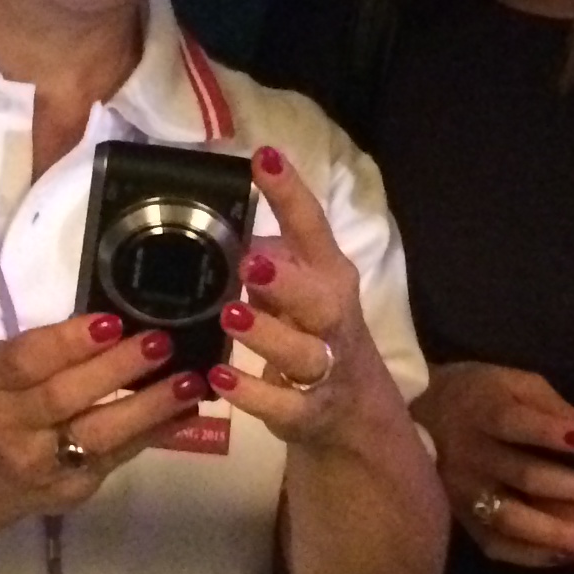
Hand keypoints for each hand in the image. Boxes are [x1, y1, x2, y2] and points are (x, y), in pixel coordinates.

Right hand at [0, 313, 203, 522]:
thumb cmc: (6, 403)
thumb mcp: (7, 370)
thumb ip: (52, 350)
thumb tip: (125, 323)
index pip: (26, 360)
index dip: (69, 342)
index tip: (113, 322)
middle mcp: (9, 426)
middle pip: (63, 397)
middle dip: (116, 369)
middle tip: (160, 343)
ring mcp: (41, 464)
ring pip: (98, 434)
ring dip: (148, 407)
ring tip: (188, 382)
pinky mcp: (72, 489)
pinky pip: (120, 456)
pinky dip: (156, 432)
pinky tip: (186, 412)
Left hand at [211, 145, 399, 448]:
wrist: (356, 416)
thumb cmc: (315, 334)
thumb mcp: (301, 291)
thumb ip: (271, 259)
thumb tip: (219, 214)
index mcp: (328, 276)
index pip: (312, 227)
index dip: (290, 192)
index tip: (263, 157)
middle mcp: (332, 318)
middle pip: (318, 297)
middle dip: (286, 281)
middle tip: (250, 265)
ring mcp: (325, 368)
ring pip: (302, 352)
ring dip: (267, 335)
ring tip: (231, 316)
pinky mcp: (310, 413)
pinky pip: (283, 404)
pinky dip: (252, 394)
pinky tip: (218, 379)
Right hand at [414, 360, 573, 568]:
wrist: (418, 418)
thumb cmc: (479, 395)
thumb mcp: (513, 382)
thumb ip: (551, 406)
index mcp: (485, 415)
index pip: (520, 425)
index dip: (555, 434)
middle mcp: (473, 457)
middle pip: (526, 476)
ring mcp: (466, 494)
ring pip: (513, 518)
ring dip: (559, 532)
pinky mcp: (464, 520)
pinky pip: (499, 545)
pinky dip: (533, 554)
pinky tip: (566, 557)